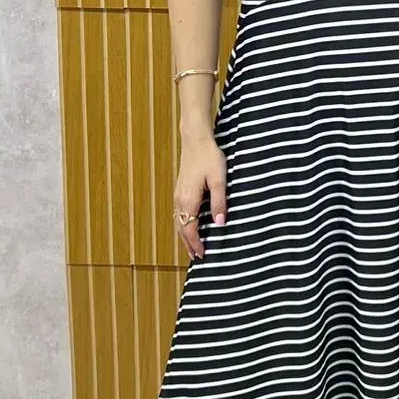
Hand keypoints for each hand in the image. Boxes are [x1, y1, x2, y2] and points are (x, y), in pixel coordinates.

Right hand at [174, 140, 227, 259]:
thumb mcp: (219, 180)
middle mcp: (180, 200)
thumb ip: (219, 202)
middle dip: (188, 244)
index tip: (203, 255)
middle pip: (181, 228)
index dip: (196, 243)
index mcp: (189, 199)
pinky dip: (184, 225)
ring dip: (185, 236)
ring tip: (193, 247)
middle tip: (197, 257)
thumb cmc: (209, 157)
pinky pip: (179, 213)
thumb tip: (220, 223)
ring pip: (179, 221)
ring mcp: (178, 194)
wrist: (196, 140)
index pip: (190, 228)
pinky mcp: (180, 189)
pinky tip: (190, 226)